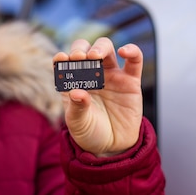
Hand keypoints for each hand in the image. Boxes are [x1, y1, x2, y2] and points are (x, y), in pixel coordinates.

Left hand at [54, 37, 143, 156]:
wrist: (112, 146)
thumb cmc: (90, 132)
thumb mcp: (78, 123)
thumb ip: (77, 107)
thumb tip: (77, 92)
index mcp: (73, 80)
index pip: (65, 61)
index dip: (62, 57)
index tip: (60, 59)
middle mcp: (91, 73)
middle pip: (85, 49)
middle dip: (80, 48)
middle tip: (78, 57)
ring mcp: (111, 75)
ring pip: (106, 49)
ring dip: (99, 47)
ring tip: (94, 56)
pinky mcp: (131, 81)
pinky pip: (135, 61)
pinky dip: (132, 50)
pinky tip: (124, 51)